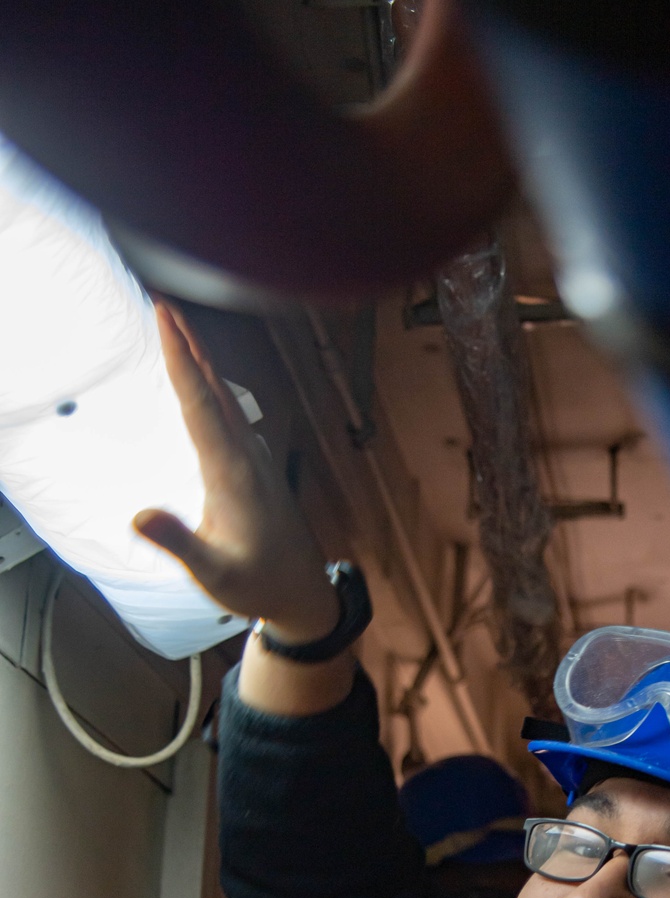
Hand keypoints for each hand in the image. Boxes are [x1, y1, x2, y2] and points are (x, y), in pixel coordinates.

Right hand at [134, 302, 339, 643]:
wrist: (302, 596)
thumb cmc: (258, 585)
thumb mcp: (214, 574)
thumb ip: (179, 543)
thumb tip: (139, 516)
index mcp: (231, 474)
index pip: (199, 406)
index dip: (180, 362)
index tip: (165, 321)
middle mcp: (246, 458)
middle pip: (213, 390)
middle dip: (189, 344)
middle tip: (163, 301)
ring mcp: (255, 461)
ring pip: (224, 398)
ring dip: (200, 361)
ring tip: (178, 328)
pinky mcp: (257, 468)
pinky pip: (230, 414)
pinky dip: (211, 388)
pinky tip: (204, 382)